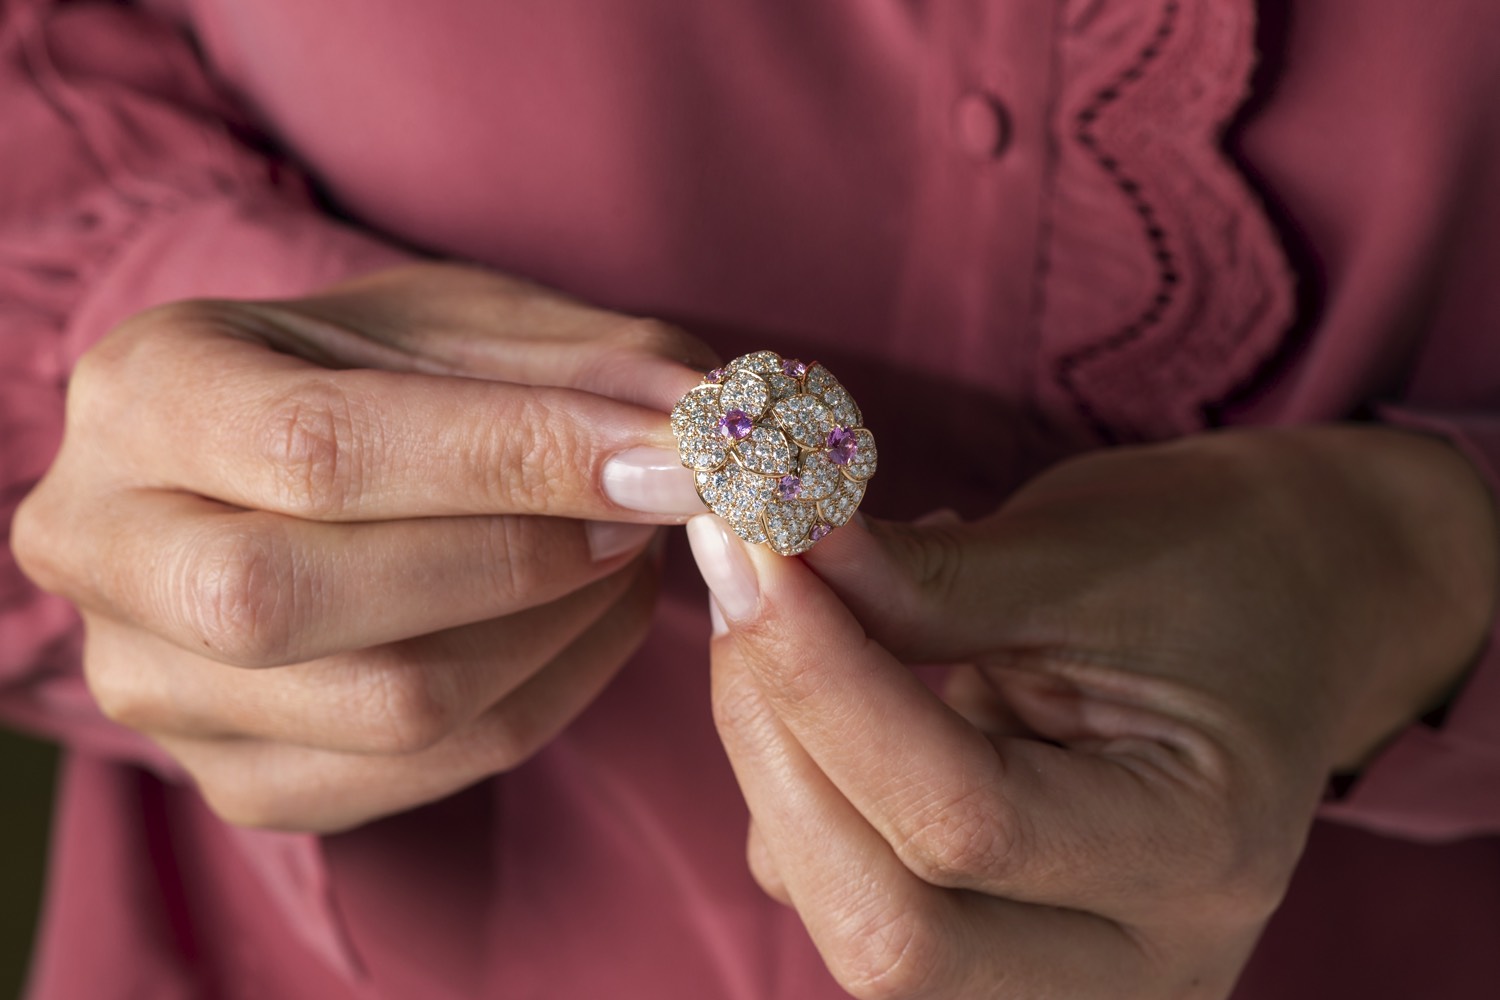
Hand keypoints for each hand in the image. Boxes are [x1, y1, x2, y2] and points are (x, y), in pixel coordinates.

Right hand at [13, 263, 713, 831]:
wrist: (294, 461)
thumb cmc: (384, 372)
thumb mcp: (471, 328)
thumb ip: (594, 366)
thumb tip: (721, 430)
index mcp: (144, 392)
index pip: (319, 449)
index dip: (515, 460)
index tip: (668, 458)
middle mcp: (103, 546)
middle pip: (301, 598)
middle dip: (521, 558)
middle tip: (642, 511)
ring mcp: (152, 683)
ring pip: (382, 705)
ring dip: (554, 633)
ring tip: (622, 555)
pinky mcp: (235, 775)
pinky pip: (420, 772)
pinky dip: (544, 696)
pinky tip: (584, 622)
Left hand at [688, 426, 1496, 997]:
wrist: (1292, 603)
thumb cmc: (1212, 565)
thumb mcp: (1083, 555)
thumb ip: (919, 580)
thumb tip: (764, 558)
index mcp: (1196, 855)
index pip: (963, 819)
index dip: (825, 681)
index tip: (752, 551)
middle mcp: (1137, 964)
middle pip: (889, 930)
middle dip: (778, 746)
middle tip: (742, 584)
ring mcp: (1063, 976)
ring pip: (853, 924)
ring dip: (776, 761)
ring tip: (788, 615)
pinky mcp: (997, 949)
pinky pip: (848, 895)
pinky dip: (802, 785)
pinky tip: (833, 682)